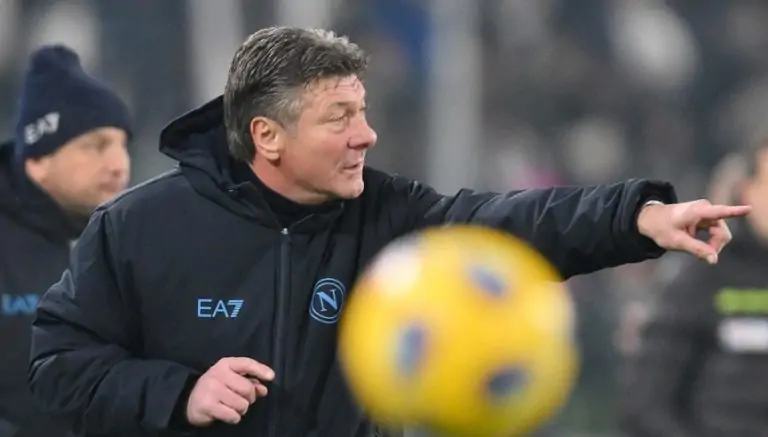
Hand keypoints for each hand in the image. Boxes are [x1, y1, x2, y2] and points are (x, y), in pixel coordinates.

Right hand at [186, 357, 274, 426]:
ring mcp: (212, 389)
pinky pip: (233, 415)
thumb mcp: (232, 381)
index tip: (271, 377)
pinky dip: (233, 418)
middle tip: (241, 400)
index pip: (246, 363)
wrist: (191, 402)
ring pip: (242, 404)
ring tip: (232, 407)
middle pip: (247, 388)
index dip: (260, 369)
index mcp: (225, 364)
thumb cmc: (217, 389)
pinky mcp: (208, 405)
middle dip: (249, 398)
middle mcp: (218, 374)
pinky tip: (226, 414)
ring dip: (241, 410)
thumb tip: (264, 390)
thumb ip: (249, 382)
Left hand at [637, 199, 751, 263]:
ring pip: (721, 234)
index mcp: (698, 211)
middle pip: (723, 233)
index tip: (750, 208)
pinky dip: (709, 241)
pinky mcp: (707, 218)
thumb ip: (696, 250)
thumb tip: (714, 260)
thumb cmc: (662, 228)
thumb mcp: (676, 242)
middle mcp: (706, 209)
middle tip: (700, 255)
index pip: (720, 212)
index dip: (736, 211)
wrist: (651, 219)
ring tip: (694, 247)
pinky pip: (716, 233)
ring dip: (711, 244)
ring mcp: (708, 213)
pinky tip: (696, 243)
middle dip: (715, 246)